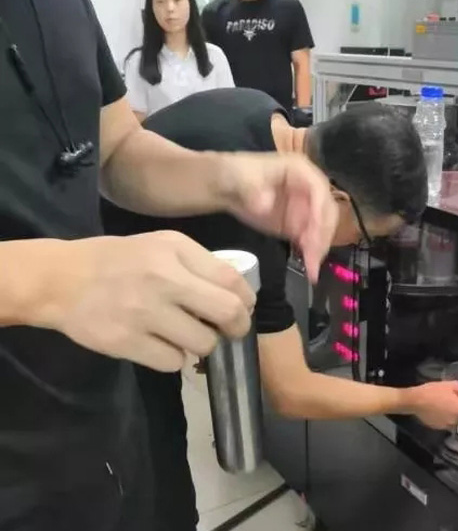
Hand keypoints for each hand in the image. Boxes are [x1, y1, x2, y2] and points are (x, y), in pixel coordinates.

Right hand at [42, 232, 255, 371]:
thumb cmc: (119, 259)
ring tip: (189, 335)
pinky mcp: (126, 342)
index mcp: (175, 251)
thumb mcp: (162, 245)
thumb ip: (200, 263)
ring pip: (203, 343)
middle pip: (227, 313)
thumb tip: (237, 293)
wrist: (61, 279)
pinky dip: (174, 358)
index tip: (245, 309)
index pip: (231, 280)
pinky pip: (173, 362)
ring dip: (203, 344)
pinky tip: (163, 344)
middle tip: (230, 331)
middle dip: (237, 327)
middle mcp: (163, 280)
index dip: (247, 300)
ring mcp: (143, 313)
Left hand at [220, 153, 337, 282]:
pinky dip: (312, 254)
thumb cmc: (237, 175)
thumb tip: (266, 205)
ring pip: (323, 229)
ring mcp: (308, 208)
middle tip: (313, 256)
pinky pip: (312, 240)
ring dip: (319, 248)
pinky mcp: (300, 224)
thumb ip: (254, 191)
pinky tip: (309, 269)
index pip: (319, 189)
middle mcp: (311, 189)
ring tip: (311, 269)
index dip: (319, 210)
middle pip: (326, 212)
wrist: (229, 187)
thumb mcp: (242, 177)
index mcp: (301, 170)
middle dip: (322, 234)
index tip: (314, 231)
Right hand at [403, 381, 457, 429]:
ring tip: (443, 408)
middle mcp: (457, 420)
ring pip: (453, 421)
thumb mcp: (448, 384)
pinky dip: (442, 419)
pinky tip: (436, 412)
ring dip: (451, 416)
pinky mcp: (437, 428)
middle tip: (451, 402)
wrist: (416, 401)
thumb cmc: (433, 391)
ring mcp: (447, 425)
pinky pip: (444, 424)